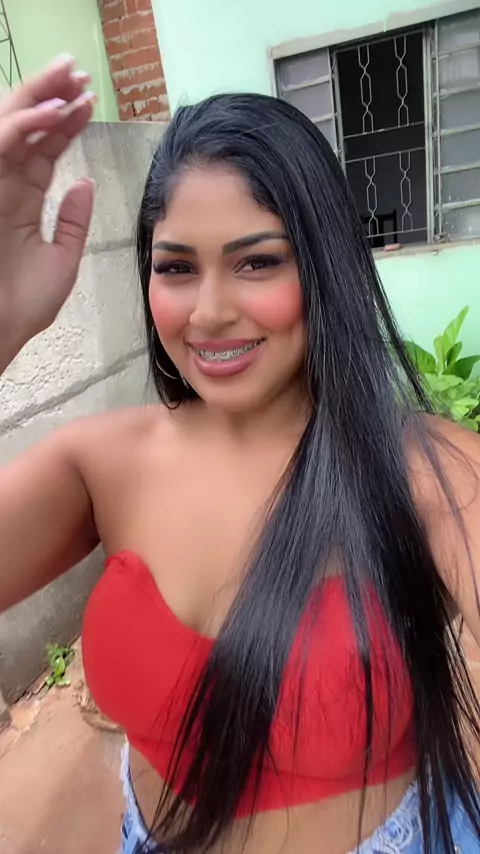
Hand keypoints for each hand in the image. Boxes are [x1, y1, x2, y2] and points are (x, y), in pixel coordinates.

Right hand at [0, 56, 95, 365]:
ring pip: (10, 127)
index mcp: (21, 200)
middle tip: (76, 70)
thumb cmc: (22, 306)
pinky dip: (23, 126)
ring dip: (37, 99)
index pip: (44, 150)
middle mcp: (3, 187)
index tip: (89, 99)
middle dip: (49, 96)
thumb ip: (72, 222)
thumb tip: (85, 183)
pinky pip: (0, 147)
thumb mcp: (61, 260)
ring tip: (67, 78)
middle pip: (26, 129)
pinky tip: (50, 113)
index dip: (66, 123)